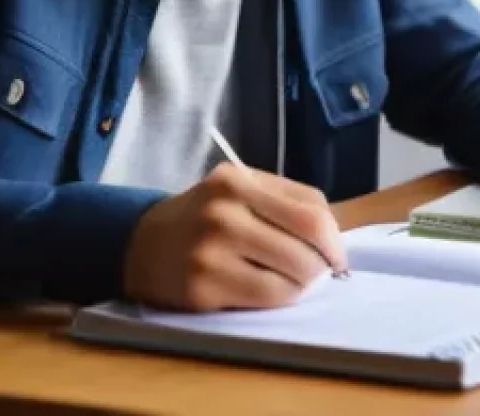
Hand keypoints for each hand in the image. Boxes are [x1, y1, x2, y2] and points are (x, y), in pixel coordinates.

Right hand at [122, 163, 347, 311]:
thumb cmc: (205, 215)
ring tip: (299, 283)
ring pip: (288, 276)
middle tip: (324, 274)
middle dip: (323, 265)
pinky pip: (263, 299)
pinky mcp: (201, 289)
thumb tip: (335, 236)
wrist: (140, 243)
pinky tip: (275, 293)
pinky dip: (281, 299)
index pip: (310, 210)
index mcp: (239, 181)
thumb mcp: (241, 189)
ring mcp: (210, 252)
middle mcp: (224, 212)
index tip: (338, 255)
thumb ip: (286, 201)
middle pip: (304, 244)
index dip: (334, 239)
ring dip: (305, 285)